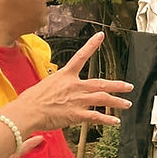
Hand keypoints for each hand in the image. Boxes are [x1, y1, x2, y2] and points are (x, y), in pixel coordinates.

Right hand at [9, 32, 132, 132]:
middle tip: (128, 86)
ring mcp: (77, 100)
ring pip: (102, 99)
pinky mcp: (76, 114)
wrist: (28, 111)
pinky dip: (107, 119)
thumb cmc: (32, 100)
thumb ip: (57, 85)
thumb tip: (58, 88)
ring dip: (117, 102)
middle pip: (100, 83)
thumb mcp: (45, 85)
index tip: (100, 36)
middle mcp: (74, 86)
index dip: (91, 44)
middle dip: (117, 85)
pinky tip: (115, 121)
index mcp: (65, 75)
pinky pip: (96, 116)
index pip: (80, 56)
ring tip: (126, 104)